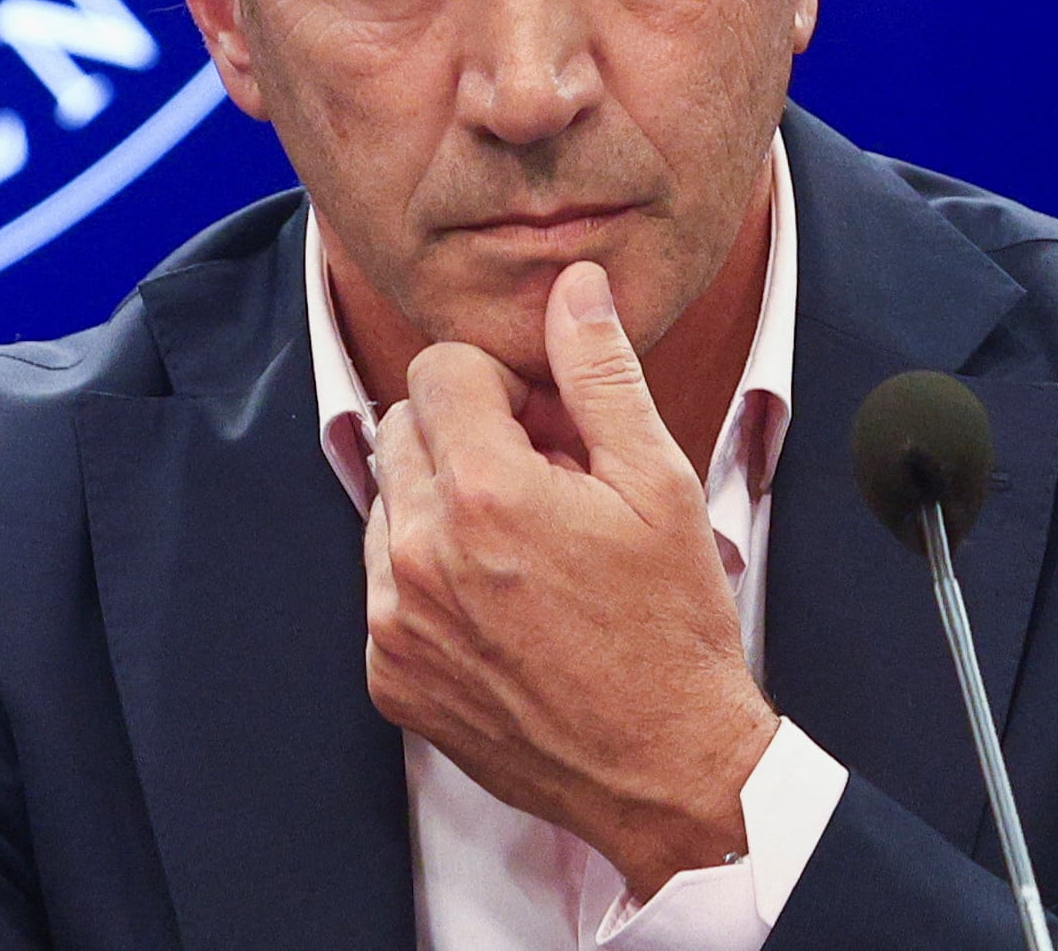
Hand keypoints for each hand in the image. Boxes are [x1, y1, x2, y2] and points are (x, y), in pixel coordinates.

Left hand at [363, 260, 779, 896]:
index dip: (502, 382)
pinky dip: (431, 579)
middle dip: (468, 434)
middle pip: (403, 427)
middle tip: (545, 482)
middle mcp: (419, 555)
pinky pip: (384, 585)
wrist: (666, 770)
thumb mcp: (658, 482)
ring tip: (527, 551)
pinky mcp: (388, 676)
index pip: (439, 368)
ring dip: (444, 505)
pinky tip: (505, 607)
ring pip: (389, 504)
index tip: (547, 425)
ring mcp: (393, 622)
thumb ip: (600, 373)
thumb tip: (574, 286)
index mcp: (485, 493)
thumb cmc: (673, 627)